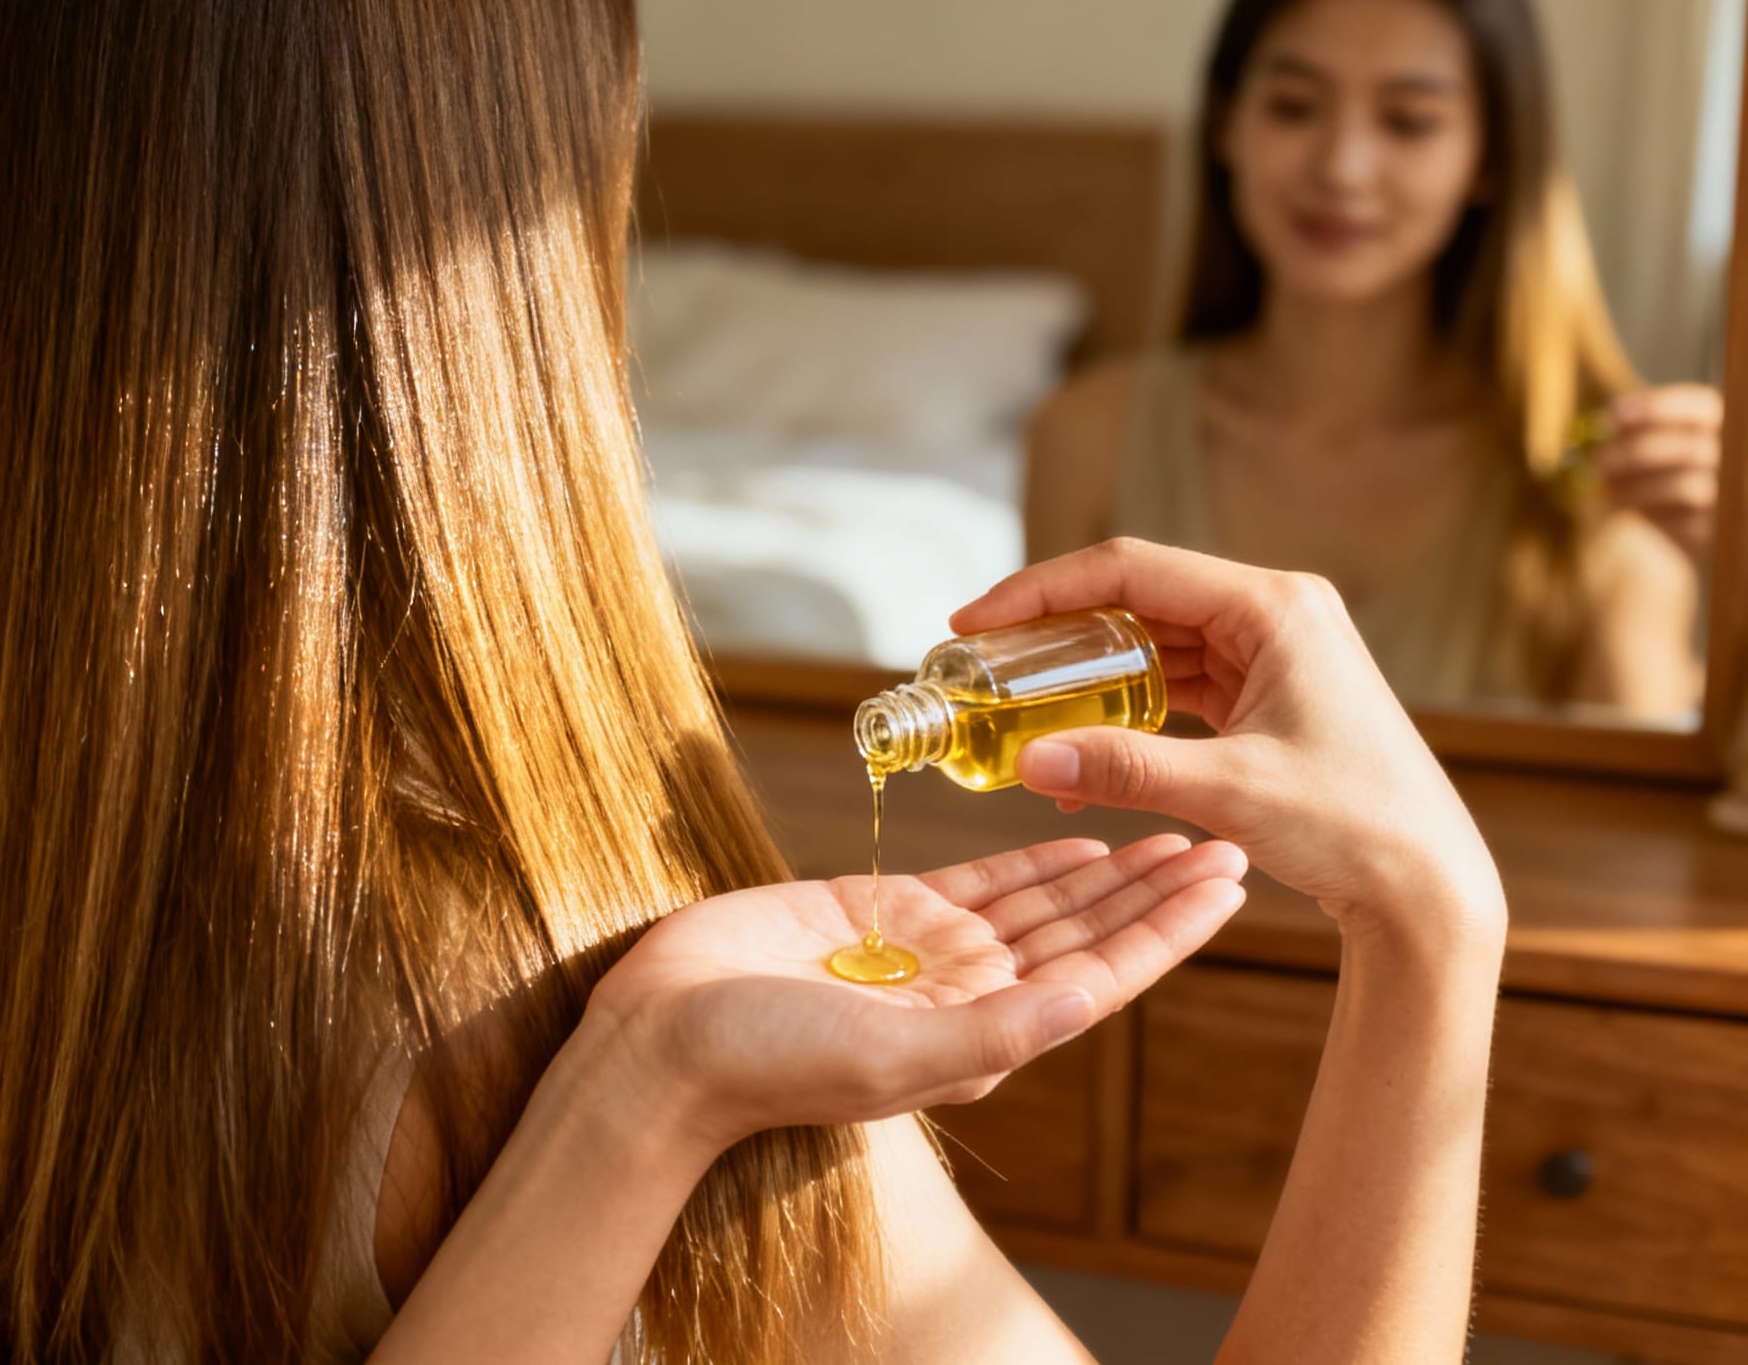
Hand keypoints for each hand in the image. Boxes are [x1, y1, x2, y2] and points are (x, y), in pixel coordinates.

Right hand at [584, 834, 1245, 1156]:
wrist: (664, 1039)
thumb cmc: (766, 1065)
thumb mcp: (892, 1059)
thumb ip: (995, 1031)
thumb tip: (1092, 998)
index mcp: (984, 1036)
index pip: (1100, 975)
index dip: (1167, 930)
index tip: (1228, 885)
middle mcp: (968, 993)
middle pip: (1085, 932)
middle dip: (1156, 888)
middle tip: (1226, 838)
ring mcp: (926, 951)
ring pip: (1040, 901)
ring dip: (1108, 868)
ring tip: (1174, 828)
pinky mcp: (878, 910)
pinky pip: (974, 877)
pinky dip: (1029, 856)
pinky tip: (1080, 835)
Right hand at [948, 538, 1503, 945]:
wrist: (1429, 887)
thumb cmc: (1358, 828)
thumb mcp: (1229, 792)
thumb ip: (1122, 767)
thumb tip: (1027, 760)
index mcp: (1275, 607)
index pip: (1131, 569)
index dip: (1042, 590)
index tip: (975, 622)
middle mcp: (1277, 614)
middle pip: (1138, 597)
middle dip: (1056, 630)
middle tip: (984, 663)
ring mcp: (1275, 654)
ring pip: (1153, 641)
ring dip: (1088, 670)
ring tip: (1020, 701)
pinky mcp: (1271, 695)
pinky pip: (1178, 682)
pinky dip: (1126, 706)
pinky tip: (1082, 741)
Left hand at [1597, 384, 1720, 574]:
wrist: (1689, 524)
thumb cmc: (1665, 472)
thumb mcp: (1655, 444)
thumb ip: (1637, 429)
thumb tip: (1611, 421)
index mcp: (1723, 425)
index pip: (1701, 406)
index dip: (1658, 407)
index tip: (1616, 414)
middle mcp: (1733, 457)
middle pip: (1689, 448)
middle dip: (1636, 453)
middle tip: (1601, 460)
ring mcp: (1729, 494)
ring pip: (1684, 487)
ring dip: (1636, 488)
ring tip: (1607, 489)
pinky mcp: (1715, 528)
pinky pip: (1681, 521)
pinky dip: (1646, 514)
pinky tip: (1625, 509)